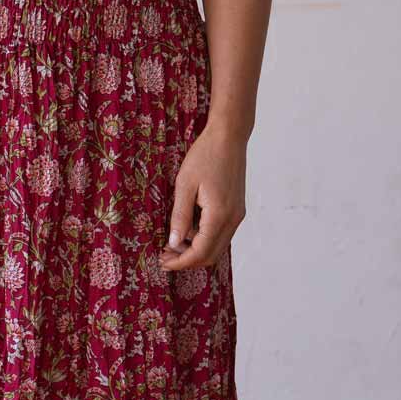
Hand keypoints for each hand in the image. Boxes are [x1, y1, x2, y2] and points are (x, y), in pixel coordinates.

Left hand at [159, 120, 247, 270]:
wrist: (229, 136)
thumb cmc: (205, 155)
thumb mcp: (185, 184)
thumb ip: (180, 216)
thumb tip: (174, 243)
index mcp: (219, 215)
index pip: (200, 252)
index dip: (180, 262)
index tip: (163, 262)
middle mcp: (233, 219)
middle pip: (211, 256)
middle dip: (187, 260)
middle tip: (165, 255)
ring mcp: (237, 215)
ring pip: (217, 246)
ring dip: (196, 250)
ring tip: (173, 243)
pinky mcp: (237, 209)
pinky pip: (221, 234)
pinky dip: (204, 238)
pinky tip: (188, 228)